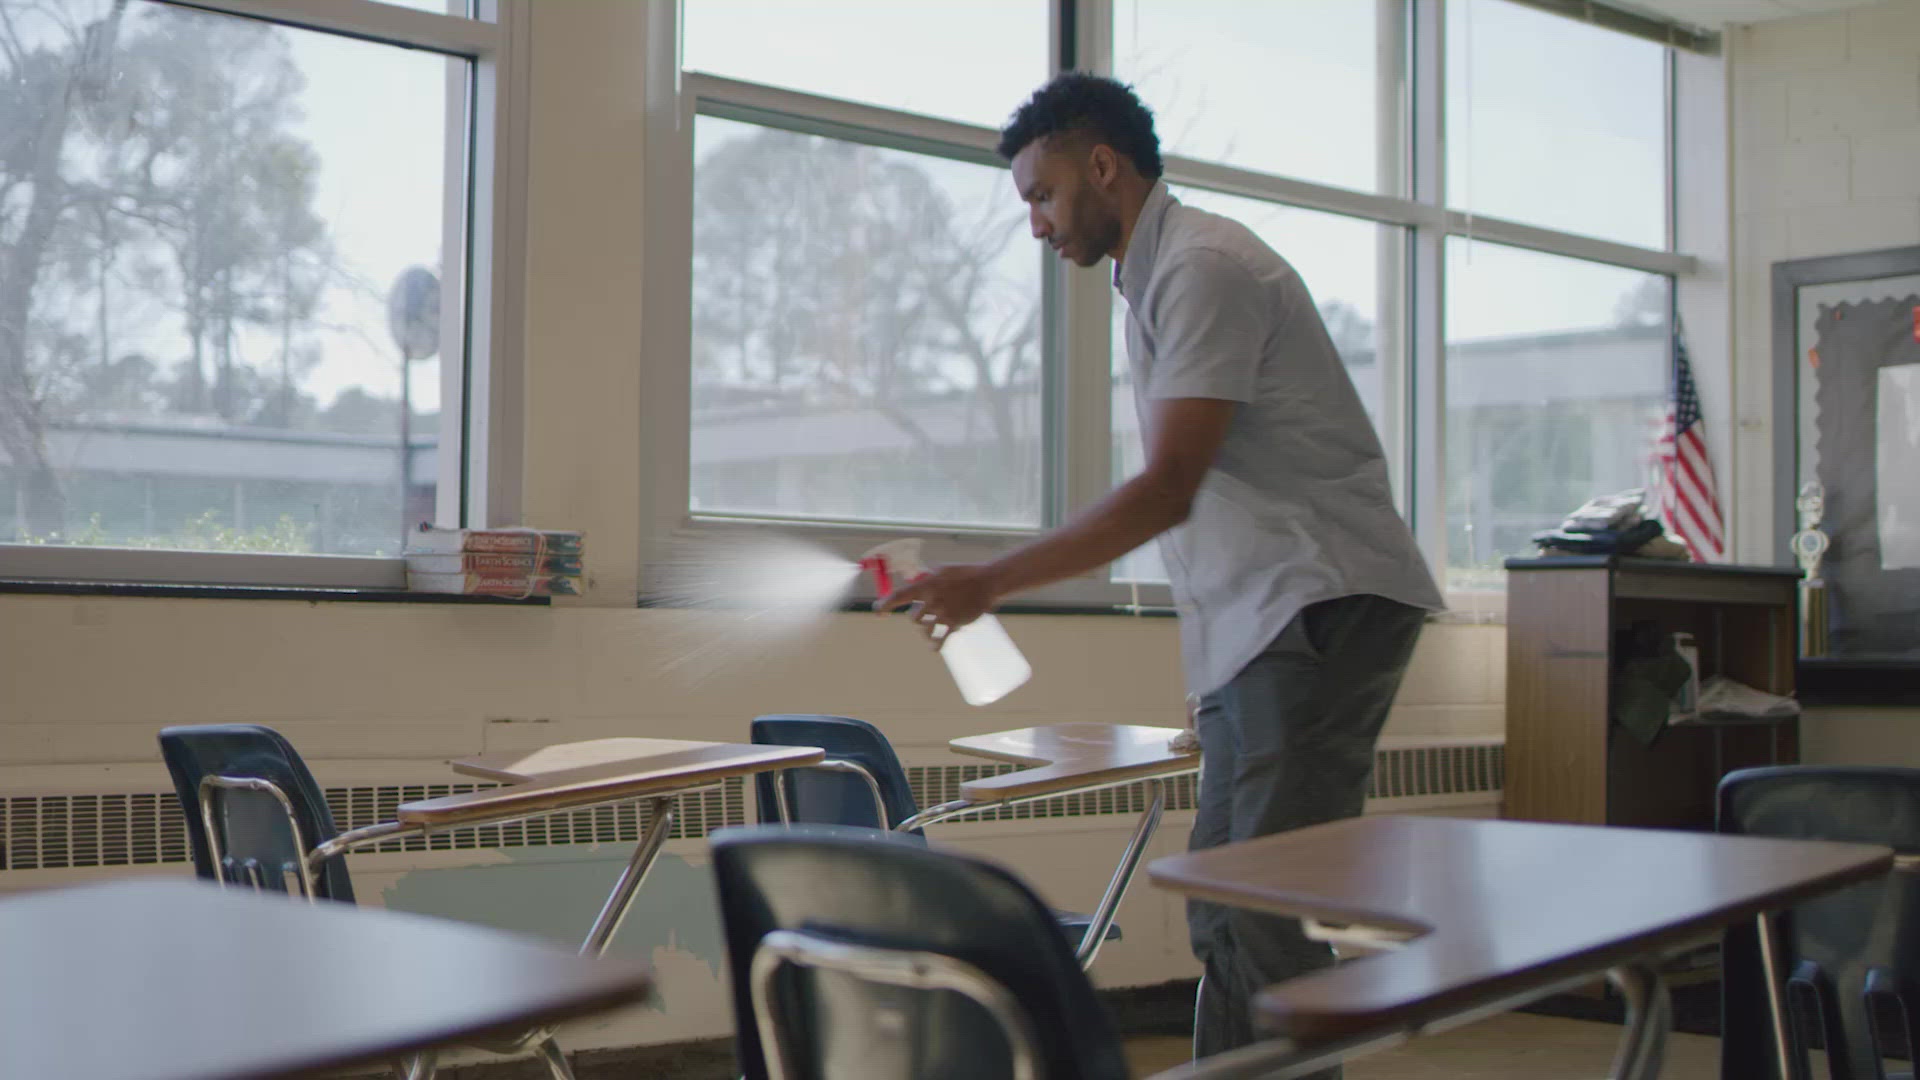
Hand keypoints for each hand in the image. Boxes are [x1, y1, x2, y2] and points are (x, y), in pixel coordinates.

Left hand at [873, 563, 1000, 648]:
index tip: (878, 612)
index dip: (885, 604)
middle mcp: (932, 600)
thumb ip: (924, 578)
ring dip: (926, 630)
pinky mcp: (955, 623)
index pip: (899, 596)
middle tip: (927, 613)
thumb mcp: (941, 570)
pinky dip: (935, 645)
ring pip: (925, 630)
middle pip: (913, 617)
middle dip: (918, 617)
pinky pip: (941, 639)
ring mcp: (944, 613)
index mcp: (926, 585)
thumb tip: (910, 582)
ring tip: (931, 629)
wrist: (987, 582)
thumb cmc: (963, 573)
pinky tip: (934, 648)